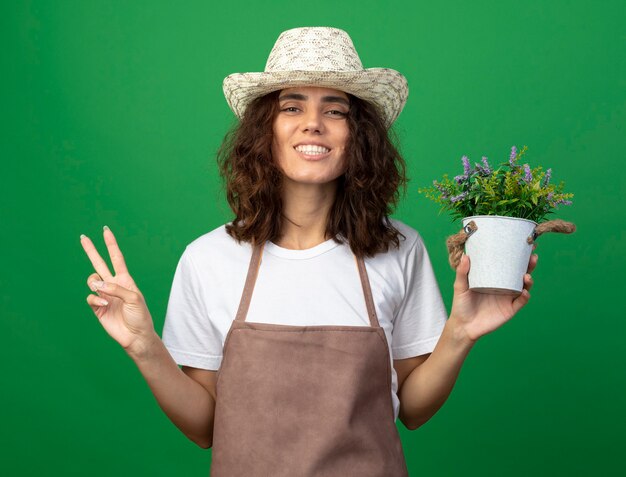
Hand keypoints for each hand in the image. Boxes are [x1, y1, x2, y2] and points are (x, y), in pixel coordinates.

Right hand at [80, 226, 154, 352]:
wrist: (135, 336)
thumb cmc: (139, 316)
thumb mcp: (133, 298)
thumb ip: (116, 288)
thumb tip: (97, 284)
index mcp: (125, 279)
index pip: (116, 258)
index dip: (111, 244)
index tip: (106, 230)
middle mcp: (113, 285)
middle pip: (99, 263)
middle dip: (91, 250)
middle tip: (83, 237)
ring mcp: (104, 296)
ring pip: (92, 281)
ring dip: (95, 284)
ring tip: (103, 292)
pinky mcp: (98, 308)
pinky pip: (90, 297)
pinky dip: (96, 299)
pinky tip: (105, 305)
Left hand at [449, 249, 538, 344]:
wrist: (463, 326)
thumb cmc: (461, 304)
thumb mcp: (460, 286)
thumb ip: (462, 272)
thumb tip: (465, 256)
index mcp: (493, 278)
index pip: (507, 264)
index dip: (517, 255)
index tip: (523, 245)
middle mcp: (503, 286)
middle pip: (520, 273)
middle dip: (528, 265)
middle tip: (532, 257)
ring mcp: (508, 298)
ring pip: (524, 286)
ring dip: (529, 280)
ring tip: (526, 275)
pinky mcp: (510, 310)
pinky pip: (521, 302)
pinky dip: (525, 296)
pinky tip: (524, 291)